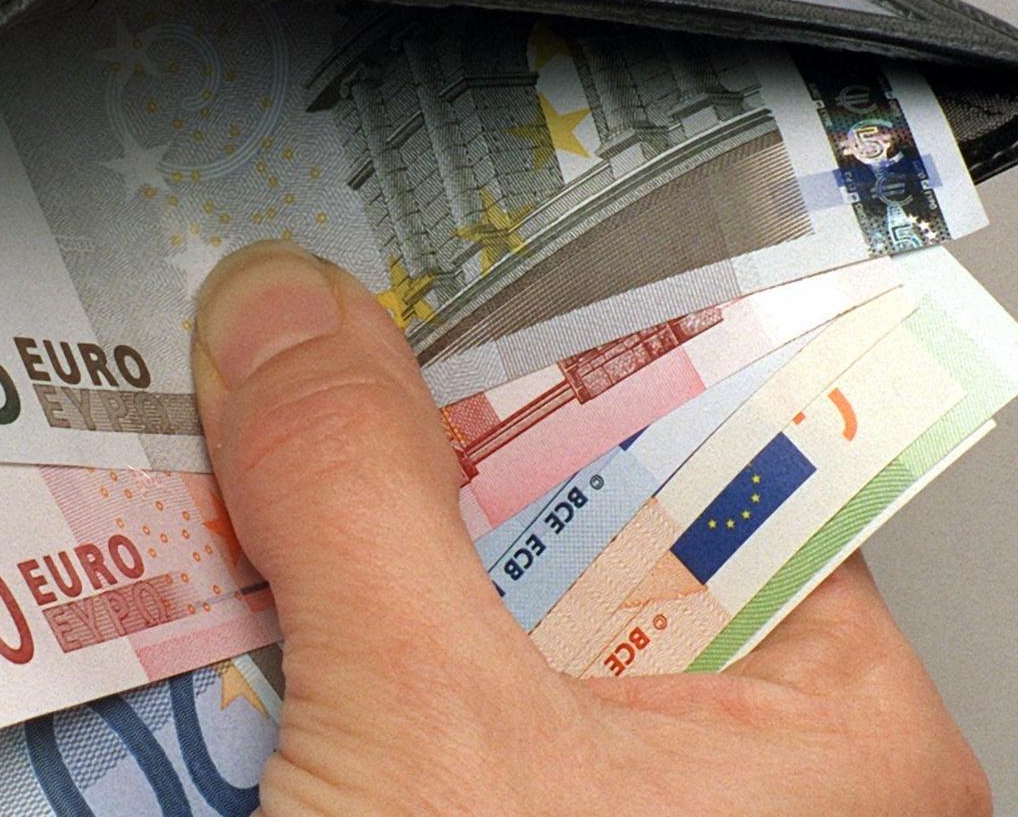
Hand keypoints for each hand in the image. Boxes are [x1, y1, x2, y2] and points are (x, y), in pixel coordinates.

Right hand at [192, 241, 991, 814]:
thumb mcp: (427, 736)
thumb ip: (362, 502)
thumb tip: (287, 316)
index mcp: (824, 726)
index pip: (706, 454)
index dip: (562, 345)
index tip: (437, 256)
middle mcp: (718, 770)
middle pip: (549, 533)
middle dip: (396, 452)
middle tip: (284, 345)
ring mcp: (572, 815)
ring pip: (436, 618)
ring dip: (315, 553)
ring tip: (206, 449)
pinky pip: (371, 706)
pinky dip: (285, 655)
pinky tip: (193, 603)